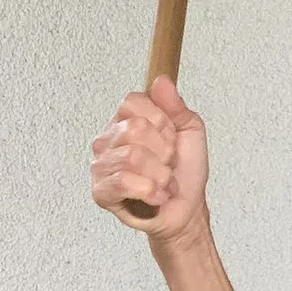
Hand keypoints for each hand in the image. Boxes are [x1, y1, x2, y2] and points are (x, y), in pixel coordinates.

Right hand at [90, 77, 209, 241]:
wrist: (187, 210)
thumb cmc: (185, 171)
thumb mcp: (190, 130)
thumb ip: (175, 105)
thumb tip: (161, 81)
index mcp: (126, 121)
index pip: (133, 102)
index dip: (161, 121)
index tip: (171, 138)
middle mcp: (108, 140)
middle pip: (135, 129)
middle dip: (163, 150)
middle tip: (167, 163)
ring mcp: (101, 165)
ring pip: (132, 157)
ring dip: (160, 174)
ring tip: (163, 182)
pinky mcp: (101, 192)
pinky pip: (123, 182)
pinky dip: (150, 191)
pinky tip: (155, 196)